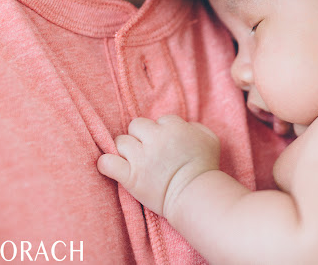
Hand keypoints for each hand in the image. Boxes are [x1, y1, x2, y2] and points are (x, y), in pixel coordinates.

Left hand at [97, 115, 219, 218]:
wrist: (197, 197)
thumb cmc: (206, 168)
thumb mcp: (210, 139)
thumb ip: (195, 126)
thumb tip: (183, 125)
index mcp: (174, 127)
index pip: (159, 120)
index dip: (162, 132)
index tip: (166, 146)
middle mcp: (156, 139)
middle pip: (136, 125)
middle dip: (141, 137)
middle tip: (149, 152)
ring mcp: (141, 158)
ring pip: (120, 142)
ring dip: (126, 151)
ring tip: (135, 162)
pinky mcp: (130, 177)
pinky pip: (107, 163)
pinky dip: (107, 164)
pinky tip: (112, 167)